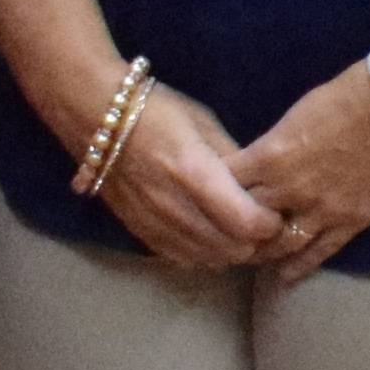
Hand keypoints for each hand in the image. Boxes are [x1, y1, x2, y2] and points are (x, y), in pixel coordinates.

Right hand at [67, 69, 280, 270]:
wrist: (93, 115)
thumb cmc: (155, 110)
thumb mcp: (203, 122)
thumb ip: (233, 159)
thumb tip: (261, 186)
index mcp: (194, 172)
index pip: (245, 222)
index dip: (269, 225)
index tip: (275, 213)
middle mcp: (174, 205)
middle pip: (230, 249)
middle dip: (254, 243)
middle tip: (261, 226)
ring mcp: (153, 222)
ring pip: (207, 259)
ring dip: (229, 252)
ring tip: (237, 233)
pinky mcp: (138, 231)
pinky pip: (179, 258)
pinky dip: (201, 255)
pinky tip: (208, 238)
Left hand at [231, 68, 369, 279]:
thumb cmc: (347, 96)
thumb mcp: (296, 113)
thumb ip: (275, 144)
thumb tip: (262, 161)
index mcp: (270, 156)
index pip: (226, 184)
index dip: (213, 195)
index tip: (208, 201)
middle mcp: (289, 189)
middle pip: (245, 221)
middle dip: (232, 230)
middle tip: (224, 237)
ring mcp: (321, 209)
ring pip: (280, 243)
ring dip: (263, 253)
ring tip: (252, 259)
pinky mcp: (351, 221)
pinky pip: (320, 251)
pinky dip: (300, 266)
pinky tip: (286, 276)